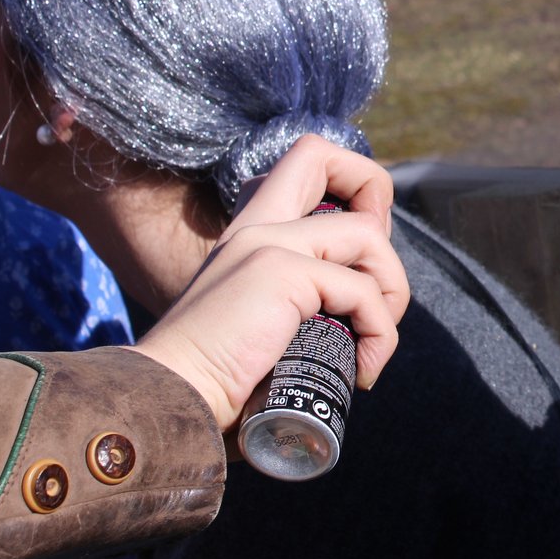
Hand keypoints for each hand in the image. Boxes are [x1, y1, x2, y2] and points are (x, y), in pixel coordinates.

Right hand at [128, 136, 409, 429]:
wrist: (168, 404)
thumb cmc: (215, 383)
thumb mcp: (262, 324)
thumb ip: (299, 299)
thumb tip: (362, 309)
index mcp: (247, 235)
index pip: (300, 168)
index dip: (349, 195)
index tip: (360, 264)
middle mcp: (254, 226)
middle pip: (319, 153)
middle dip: (375, 192)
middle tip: (375, 268)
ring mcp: (267, 243)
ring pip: (369, 233)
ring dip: (391, 292)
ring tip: (371, 344)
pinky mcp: (280, 273)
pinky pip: (364, 290)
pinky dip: (379, 333)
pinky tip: (362, 371)